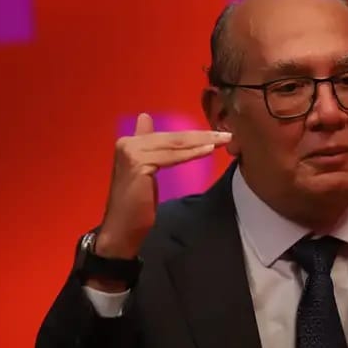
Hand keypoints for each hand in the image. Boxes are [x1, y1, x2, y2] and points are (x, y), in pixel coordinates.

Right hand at [96, 113, 230, 258]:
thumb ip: (147, 147)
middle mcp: (128, 143)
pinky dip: (191, 154)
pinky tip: (208, 150)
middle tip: (226, 135)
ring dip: (201, 142)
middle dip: (202, 136)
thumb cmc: (136, 205)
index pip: (168, 136)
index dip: (193, 134)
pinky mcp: (138, 163)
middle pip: (173, 138)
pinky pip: (172, 157)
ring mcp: (131, 152)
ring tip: (223, 140)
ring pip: (175, 145)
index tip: (216, 133)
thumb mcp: (145, 170)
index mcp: (129, 143)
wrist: (121, 229)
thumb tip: (145, 117)